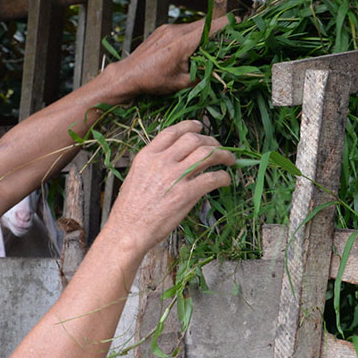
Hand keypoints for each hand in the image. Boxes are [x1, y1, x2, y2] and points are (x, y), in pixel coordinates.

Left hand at [104, 15, 229, 102]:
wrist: (127, 74)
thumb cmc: (153, 81)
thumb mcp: (181, 83)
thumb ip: (202, 75)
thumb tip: (219, 72)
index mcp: (182, 43)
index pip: (209, 27)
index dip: (225, 23)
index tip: (238, 20)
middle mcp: (175, 31)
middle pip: (204, 23)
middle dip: (218, 28)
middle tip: (231, 34)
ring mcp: (167, 28)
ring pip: (193, 26)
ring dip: (204, 32)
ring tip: (211, 45)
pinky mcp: (162, 30)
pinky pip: (182, 29)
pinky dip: (191, 35)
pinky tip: (192, 47)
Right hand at [104, 121, 234, 253]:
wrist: (128, 230)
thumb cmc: (129, 210)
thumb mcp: (135, 177)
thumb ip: (153, 165)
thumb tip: (172, 160)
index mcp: (147, 156)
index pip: (172, 132)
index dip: (189, 126)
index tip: (199, 127)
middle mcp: (162, 162)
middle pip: (194, 139)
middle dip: (210, 141)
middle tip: (218, 147)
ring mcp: (175, 177)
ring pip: (207, 154)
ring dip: (223, 154)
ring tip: (229, 159)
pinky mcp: (187, 194)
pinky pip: (213, 178)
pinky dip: (223, 177)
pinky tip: (225, 180)